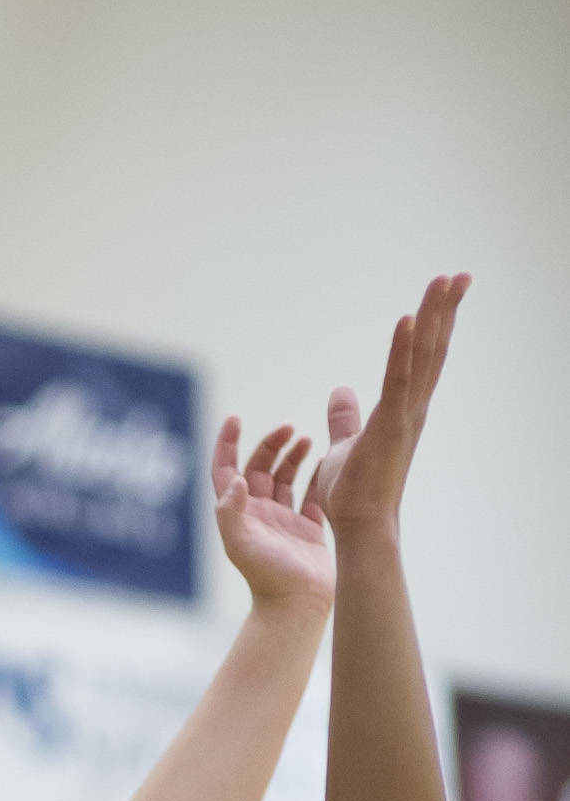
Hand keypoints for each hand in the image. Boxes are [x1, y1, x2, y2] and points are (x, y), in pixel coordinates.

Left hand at [213, 418, 333, 611]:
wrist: (297, 606)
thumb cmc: (266, 577)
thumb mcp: (239, 543)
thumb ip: (231, 510)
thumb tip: (237, 479)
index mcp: (240, 513)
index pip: (226, 470)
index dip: (226, 443)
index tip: (235, 418)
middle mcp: (259, 514)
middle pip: (260, 468)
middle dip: (270, 445)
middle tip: (288, 428)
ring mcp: (284, 521)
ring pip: (286, 478)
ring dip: (293, 457)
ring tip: (306, 439)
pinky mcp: (308, 529)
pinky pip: (312, 495)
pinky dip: (317, 476)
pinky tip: (325, 461)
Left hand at [314, 274, 469, 536]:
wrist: (360, 526)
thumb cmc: (354, 490)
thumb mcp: (345, 442)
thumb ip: (346, 415)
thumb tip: (340, 391)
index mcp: (404, 409)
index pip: (424, 357)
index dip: (436, 323)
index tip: (445, 291)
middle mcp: (413, 408)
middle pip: (434, 348)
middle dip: (445, 309)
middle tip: (460, 274)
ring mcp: (404, 416)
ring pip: (423, 356)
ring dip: (432, 317)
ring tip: (444, 282)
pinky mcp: (389, 425)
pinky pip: (397, 380)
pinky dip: (402, 349)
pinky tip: (407, 319)